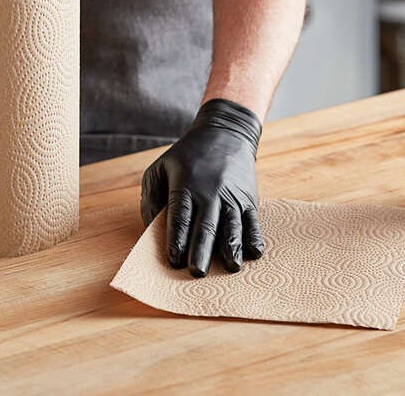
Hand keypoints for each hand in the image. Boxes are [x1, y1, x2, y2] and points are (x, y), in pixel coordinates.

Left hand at [140, 98, 264, 276]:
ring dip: (231, 247)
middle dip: (202, 250)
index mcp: (185, 185)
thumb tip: (149, 231)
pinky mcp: (248, 197)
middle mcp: (210, 192)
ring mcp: (232, 195)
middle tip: (198, 272)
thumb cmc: (187, 155)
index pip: (180, 217)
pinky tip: (254, 252)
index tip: (174, 261)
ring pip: (231, 224)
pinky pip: (252, 220)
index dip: (177, 240)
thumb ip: (151, 198)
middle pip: (205, 225)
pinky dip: (254, 236)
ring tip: (231, 268)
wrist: (226, 132)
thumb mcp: (160, 167)